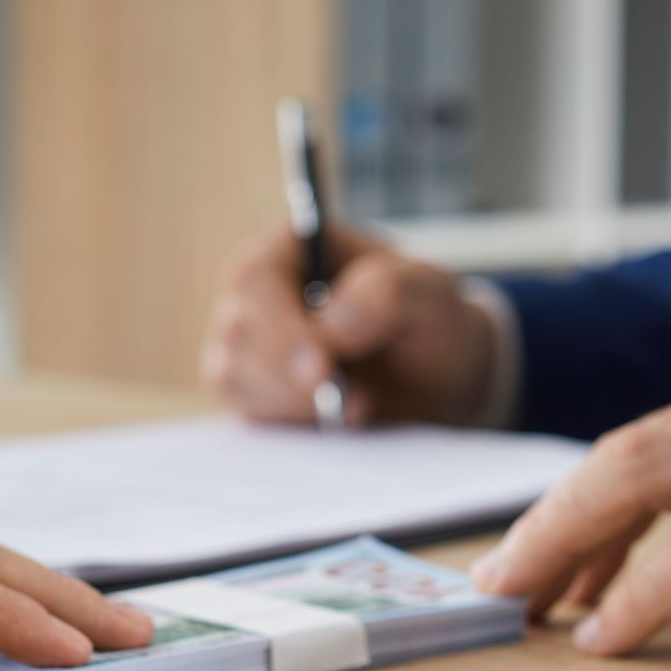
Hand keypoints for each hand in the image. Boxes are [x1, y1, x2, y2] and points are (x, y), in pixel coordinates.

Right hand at [202, 222, 498, 425]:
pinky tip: (336, 422)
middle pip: (238, 334)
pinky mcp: (252, 388)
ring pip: (235, 378)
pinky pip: (248, 412)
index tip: (321, 369)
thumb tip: (332, 325)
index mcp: (292, 247)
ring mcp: (249, 342)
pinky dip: (292, 423)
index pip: (256, 281)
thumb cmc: (430, 320)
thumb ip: (387, 296)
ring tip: (360, 408)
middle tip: (356, 403)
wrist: (435, 375)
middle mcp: (258, 292)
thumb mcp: (429, 296)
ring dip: (295, 404)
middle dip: (292, 377)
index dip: (280, 327)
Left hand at [471, 342, 670, 654]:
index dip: (586, 503)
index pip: (656, 440)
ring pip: (643, 480)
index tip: (549, 557)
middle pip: (624, 454)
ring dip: (568, 548)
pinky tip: (607, 631)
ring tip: (523, 606)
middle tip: (499, 585)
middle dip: (549, 522)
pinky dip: (643, 589)